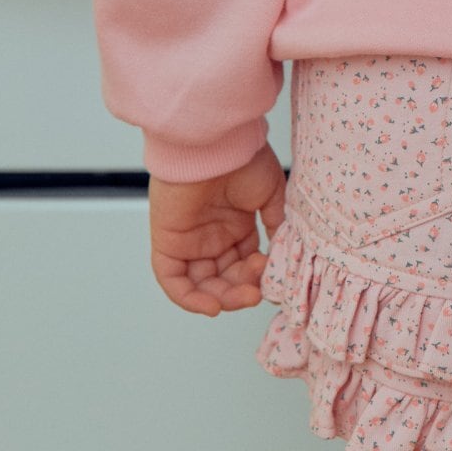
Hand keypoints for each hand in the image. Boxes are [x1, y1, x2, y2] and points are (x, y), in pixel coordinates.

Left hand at [147, 142, 284, 316]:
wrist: (215, 144)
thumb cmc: (242, 160)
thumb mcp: (271, 194)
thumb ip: (277, 224)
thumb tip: (284, 252)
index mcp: (235, 224)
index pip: (244, 264)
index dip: (258, 277)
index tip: (272, 276)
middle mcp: (211, 235)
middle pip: (224, 278)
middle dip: (242, 290)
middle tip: (257, 292)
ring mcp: (189, 240)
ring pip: (202, 284)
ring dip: (223, 297)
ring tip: (244, 296)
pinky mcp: (167, 242)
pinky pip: (173, 281)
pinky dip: (190, 299)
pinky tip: (213, 305)